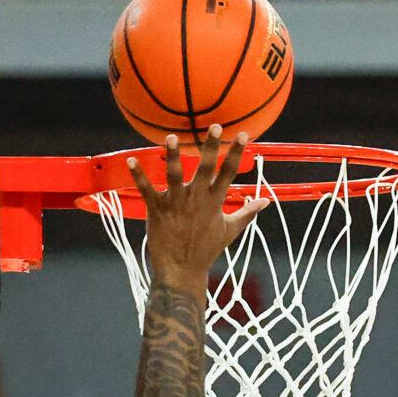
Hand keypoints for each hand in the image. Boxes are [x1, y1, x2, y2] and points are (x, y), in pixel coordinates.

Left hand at [129, 127, 271, 291]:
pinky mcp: (157, 210)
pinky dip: (138, 176)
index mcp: (215, 202)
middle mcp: (197, 200)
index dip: (236, 153)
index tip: (243, 135)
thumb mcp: (231, 230)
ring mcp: (176, 204)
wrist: (182, 269)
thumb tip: (265, 201)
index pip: (229, 173)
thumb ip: (248, 212)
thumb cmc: (207, 249)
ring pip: (175, 175)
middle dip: (211, 147)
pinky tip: (131, 160)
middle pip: (206, 169)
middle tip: (215, 127)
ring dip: (173, 156)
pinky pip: (146, 189)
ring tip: (172, 137)